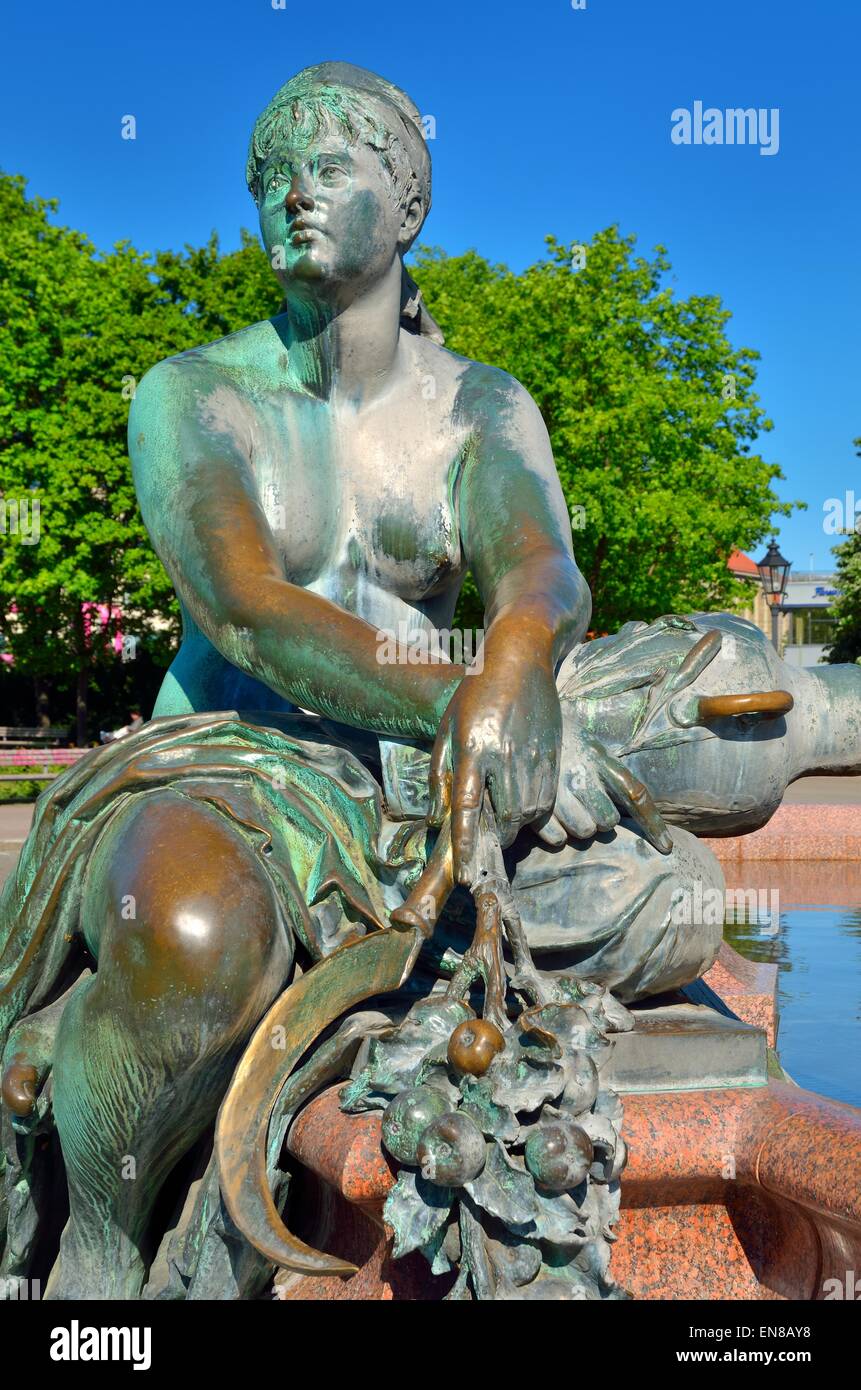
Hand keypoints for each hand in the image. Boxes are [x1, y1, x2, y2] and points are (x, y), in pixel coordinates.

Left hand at [427, 620, 561, 883]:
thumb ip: (438, 777)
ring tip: (503, 820)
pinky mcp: (553, 753)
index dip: (466, 844)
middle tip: (486, 841)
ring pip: (530, 813)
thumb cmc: (473, 695)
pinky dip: (535, 811)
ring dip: (516, 826)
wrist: (518, 660)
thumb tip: (435, 821)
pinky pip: (547, 798)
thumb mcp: (445, 730)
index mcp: (472, 748)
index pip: (466, 806)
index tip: (465, 875)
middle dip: (495, 838)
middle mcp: (503, 754)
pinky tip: (522, 802)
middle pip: (505, 817)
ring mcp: (532, 754)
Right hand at [536, 719, 671, 852]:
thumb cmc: (559, 741)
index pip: (635, 795)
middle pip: (608, 822)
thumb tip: (632, 802)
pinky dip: (555, 833)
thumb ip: (608, 772)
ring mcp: (556, 792)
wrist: (516, 725)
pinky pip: (558, 839)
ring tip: (564, 807)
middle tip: (584, 802)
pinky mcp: (533, 807)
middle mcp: (581, 775)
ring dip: (578, 826)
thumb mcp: (590, 747)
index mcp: (599, 759)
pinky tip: (548, 816)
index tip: (666, 847)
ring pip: (584, 832)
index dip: (653, 824)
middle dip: (600, 817)